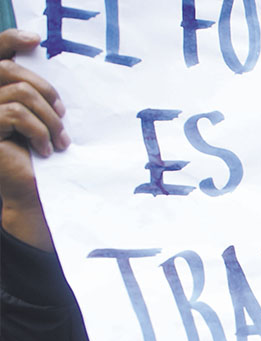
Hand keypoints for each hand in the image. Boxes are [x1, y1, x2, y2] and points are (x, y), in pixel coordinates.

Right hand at [1, 30, 69, 252]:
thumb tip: (42, 57)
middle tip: (63, 115)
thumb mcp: (41, 118)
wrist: (29, 191)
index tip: (34, 40)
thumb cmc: (38, 155)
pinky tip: (46, 150)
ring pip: (18, 93)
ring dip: (48, 117)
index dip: (9, 39)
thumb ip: (35, 93)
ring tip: (59, 140)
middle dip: (44, 89)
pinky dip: (38, 130)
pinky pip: (14, 114)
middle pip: (8, 69)